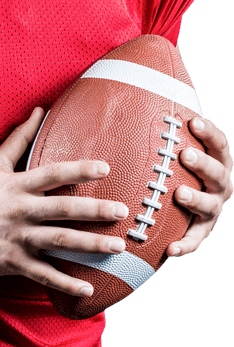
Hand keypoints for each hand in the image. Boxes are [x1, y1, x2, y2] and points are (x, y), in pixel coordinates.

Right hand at [0, 107, 128, 296]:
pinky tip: (89, 289)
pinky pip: (44, 274)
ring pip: (59, 241)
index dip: (78, 170)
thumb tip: (40, 110)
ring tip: (116, 247)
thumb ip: (19, 138)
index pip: (52, 174)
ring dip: (90, 245)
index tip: (105, 168)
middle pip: (62, 209)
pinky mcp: (15, 262)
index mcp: (18, 186)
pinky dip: (66, 283)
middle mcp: (21, 211)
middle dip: (94, 211)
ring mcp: (18, 238)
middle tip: (122, 211)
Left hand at [167, 116, 232, 256]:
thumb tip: (127, 97)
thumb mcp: (168, 148)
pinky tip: (171, 250)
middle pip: (218, 172)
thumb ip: (157, 129)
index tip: (193, 122)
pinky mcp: (201, 230)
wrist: (176, 202)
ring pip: (210, 205)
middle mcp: (219, 183)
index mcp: (216, 160)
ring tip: (180, 194)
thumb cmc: (169, 165)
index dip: (209, 132)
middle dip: (203, 163)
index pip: (218, 143)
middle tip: (185, 156)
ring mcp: (213, 208)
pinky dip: (186, 245)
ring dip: (197, 199)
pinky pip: (195, 240)